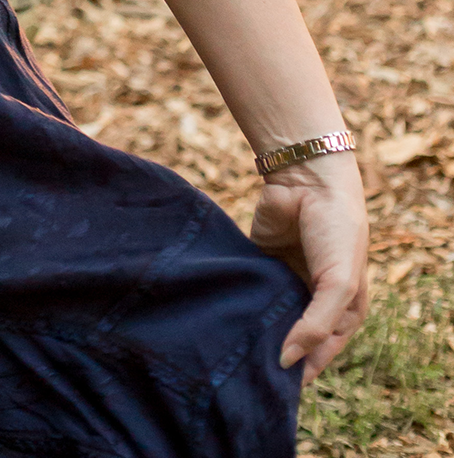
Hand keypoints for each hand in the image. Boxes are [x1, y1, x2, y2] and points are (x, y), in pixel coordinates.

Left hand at [248, 155, 368, 381]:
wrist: (308, 178)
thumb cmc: (336, 232)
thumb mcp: (337, 283)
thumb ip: (316, 325)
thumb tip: (288, 361)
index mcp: (342, 313)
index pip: (321, 354)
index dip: (303, 371)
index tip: (278, 388)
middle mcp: (313, 302)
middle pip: (293, 340)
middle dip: (275, 355)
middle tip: (249, 374)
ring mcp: (287, 284)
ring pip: (269, 320)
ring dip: (255, 333)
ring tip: (233, 353)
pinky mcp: (261, 265)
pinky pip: (250, 293)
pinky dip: (239, 306)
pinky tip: (224, 320)